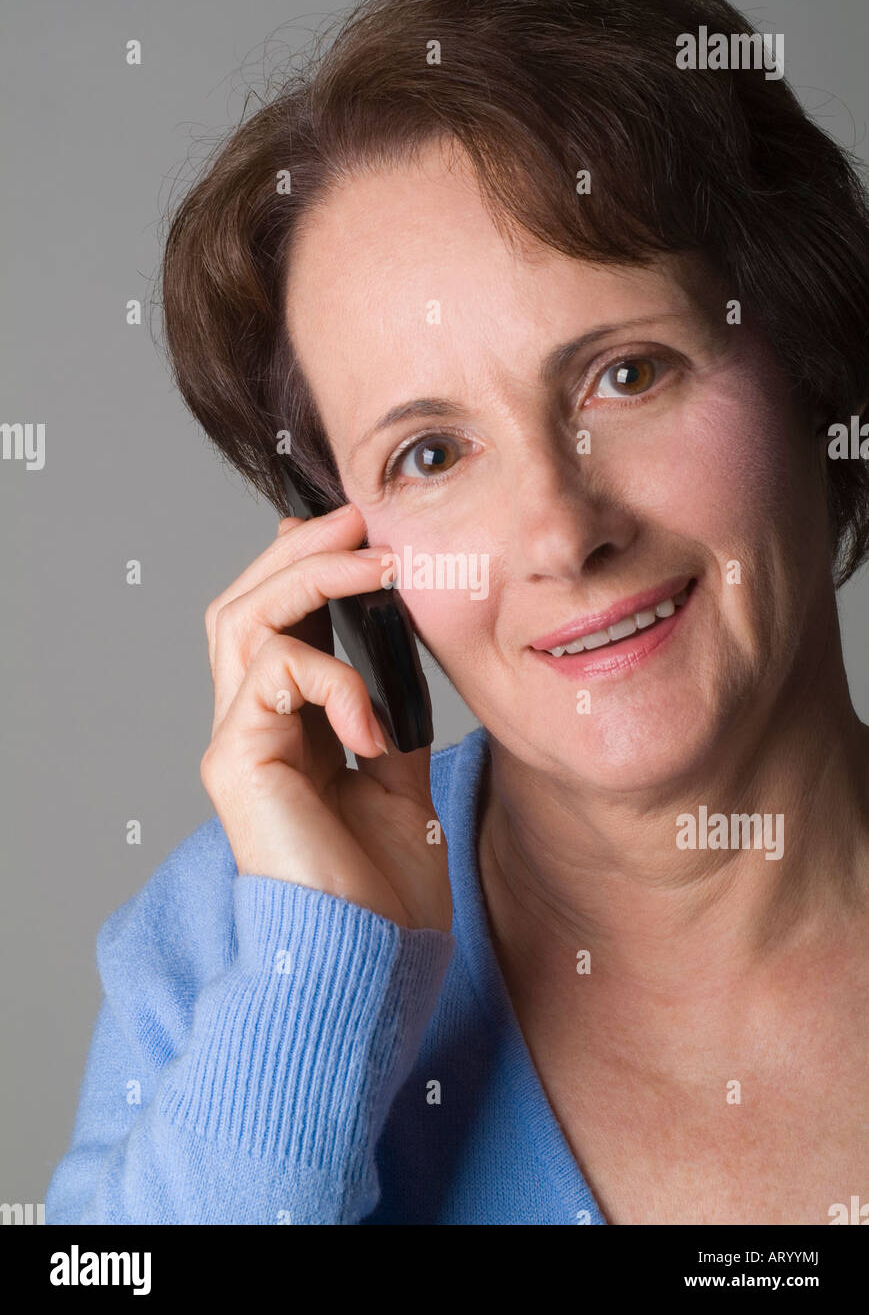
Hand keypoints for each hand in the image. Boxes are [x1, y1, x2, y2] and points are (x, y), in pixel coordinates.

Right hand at [200, 503, 450, 931]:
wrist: (371, 962)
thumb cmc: (384, 889)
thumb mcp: (399, 780)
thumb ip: (389, 718)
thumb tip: (403, 661)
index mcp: (286, 729)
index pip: (275, 625)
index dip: (304, 566)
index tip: (358, 528)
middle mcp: (250, 728)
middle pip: (243, 605)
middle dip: (300, 550)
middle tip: (359, 516)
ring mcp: (236, 742)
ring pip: (242, 619)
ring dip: (310, 576)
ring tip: (374, 562)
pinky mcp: (235, 760)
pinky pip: (275, 675)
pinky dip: (334, 679)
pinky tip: (375, 723)